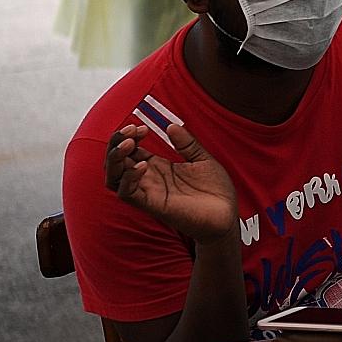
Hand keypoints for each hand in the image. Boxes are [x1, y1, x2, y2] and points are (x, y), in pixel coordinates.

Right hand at [106, 123, 238, 242]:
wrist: (227, 216)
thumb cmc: (216, 191)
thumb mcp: (202, 159)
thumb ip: (187, 143)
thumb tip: (171, 125)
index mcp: (158, 167)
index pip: (131, 150)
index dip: (130, 136)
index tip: (142, 127)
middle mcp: (149, 179)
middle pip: (116, 162)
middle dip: (117, 143)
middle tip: (131, 132)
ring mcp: (149, 192)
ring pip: (114, 178)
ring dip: (115, 159)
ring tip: (128, 144)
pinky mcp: (153, 205)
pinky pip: (127, 194)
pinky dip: (129, 178)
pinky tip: (142, 165)